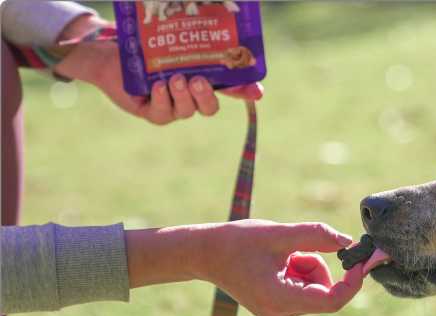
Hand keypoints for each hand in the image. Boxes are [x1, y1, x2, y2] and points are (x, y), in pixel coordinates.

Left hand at [54, 16, 261, 124]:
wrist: (108, 51)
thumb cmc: (143, 40)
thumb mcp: (169, 32)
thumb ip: (189, 27)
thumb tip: (205, 2)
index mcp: (202, 77)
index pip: (231, 88)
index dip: (246, 91)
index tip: (256, 90)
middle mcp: (190, 95)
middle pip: (210, 107)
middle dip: (207, 97)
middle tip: (198, 80)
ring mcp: (172, 106)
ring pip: (188, 111)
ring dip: (184, 97)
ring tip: (176, 79)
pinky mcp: (151, 112)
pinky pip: (163, 114)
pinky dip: (164, 101)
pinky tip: (160, 87)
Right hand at [125, 220, 363, 315]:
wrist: (204, 255)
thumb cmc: (236, 242)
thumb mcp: (278, 233)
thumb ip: (315, 236)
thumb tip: (347, 241)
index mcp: (280, 299)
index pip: (332, 300)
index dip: (352, 282)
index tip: (361, 260)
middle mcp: (281, 314)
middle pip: (325, 291)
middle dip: (317, 266)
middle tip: (292, 250)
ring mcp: (279, 315)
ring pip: (316, 289)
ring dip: (307, 267)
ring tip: (278, 256)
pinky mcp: (277, 310)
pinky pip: (305, 291)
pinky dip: (299, 273)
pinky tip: (275, 264)